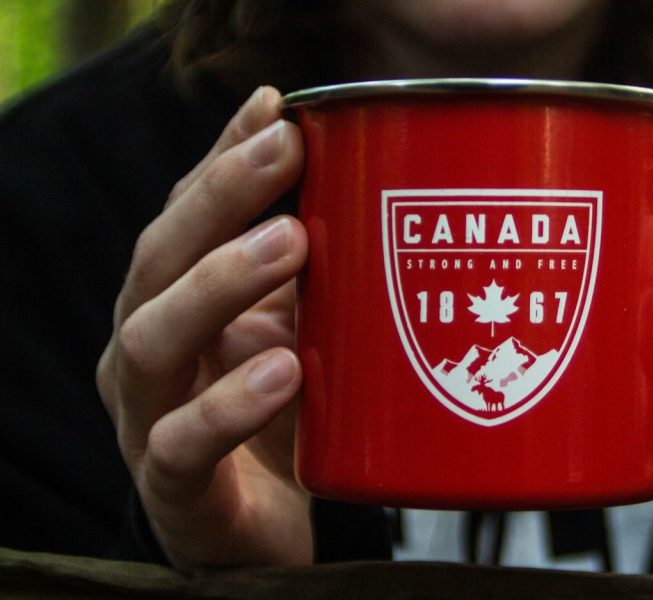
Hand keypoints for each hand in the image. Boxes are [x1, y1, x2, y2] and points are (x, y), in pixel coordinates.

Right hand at [96, 87, 312, 565]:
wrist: (264, 533)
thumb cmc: (281, 417)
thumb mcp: (298, 328)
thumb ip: (314, 270)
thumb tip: (376, 182)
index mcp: (171, 303)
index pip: (184, 215)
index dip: (223, 158)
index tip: (278, 107)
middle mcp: (147, 349)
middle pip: (159, 259)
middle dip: (222, 197)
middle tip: (286, 151)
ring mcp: (148, 418)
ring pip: (155, 339)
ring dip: (222, 282)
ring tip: (293, 243)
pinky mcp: (173, 488)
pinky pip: (184, 445)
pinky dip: (230, 405)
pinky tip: (282, 372)